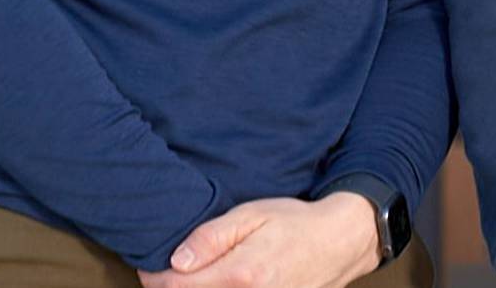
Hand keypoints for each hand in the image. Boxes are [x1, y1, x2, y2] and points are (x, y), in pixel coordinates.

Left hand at [137, 194, 379, 287]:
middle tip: (172, 272)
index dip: (155, 276)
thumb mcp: (252, 214)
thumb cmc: (296, 224)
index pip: (175, 287)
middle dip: (174, 287)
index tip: (153, 265)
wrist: (341, 242)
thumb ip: (211, 237)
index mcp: (239, 274)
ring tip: (198, 278)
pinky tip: (222, 284)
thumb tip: (176, 261)